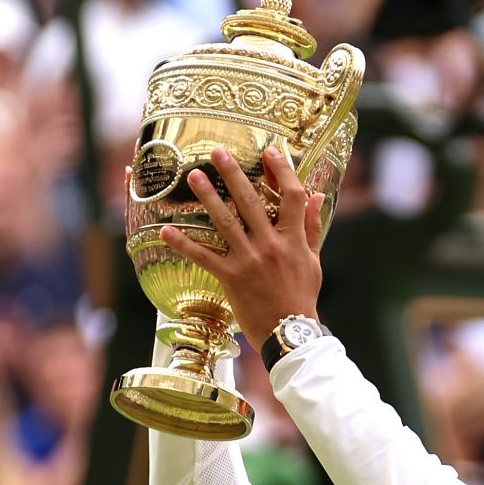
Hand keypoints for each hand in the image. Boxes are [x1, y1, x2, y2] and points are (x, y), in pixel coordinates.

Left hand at [161, 145, 325, 350]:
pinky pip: (203, 257)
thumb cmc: (302, 296)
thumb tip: (317, 197)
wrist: (289, 332)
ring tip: (193, 176)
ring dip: (207, 197)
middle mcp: (271, 245)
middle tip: (218, 152)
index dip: (282, 171)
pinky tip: (166, 230)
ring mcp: (249, 260)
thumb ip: (312, 227)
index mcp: (294, 239)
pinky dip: (183, 244)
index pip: (292, 196)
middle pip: (251, 201)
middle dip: (233, 174)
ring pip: (225, 222)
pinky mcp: (231, 278)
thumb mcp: (313, 260)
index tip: (269, 151)